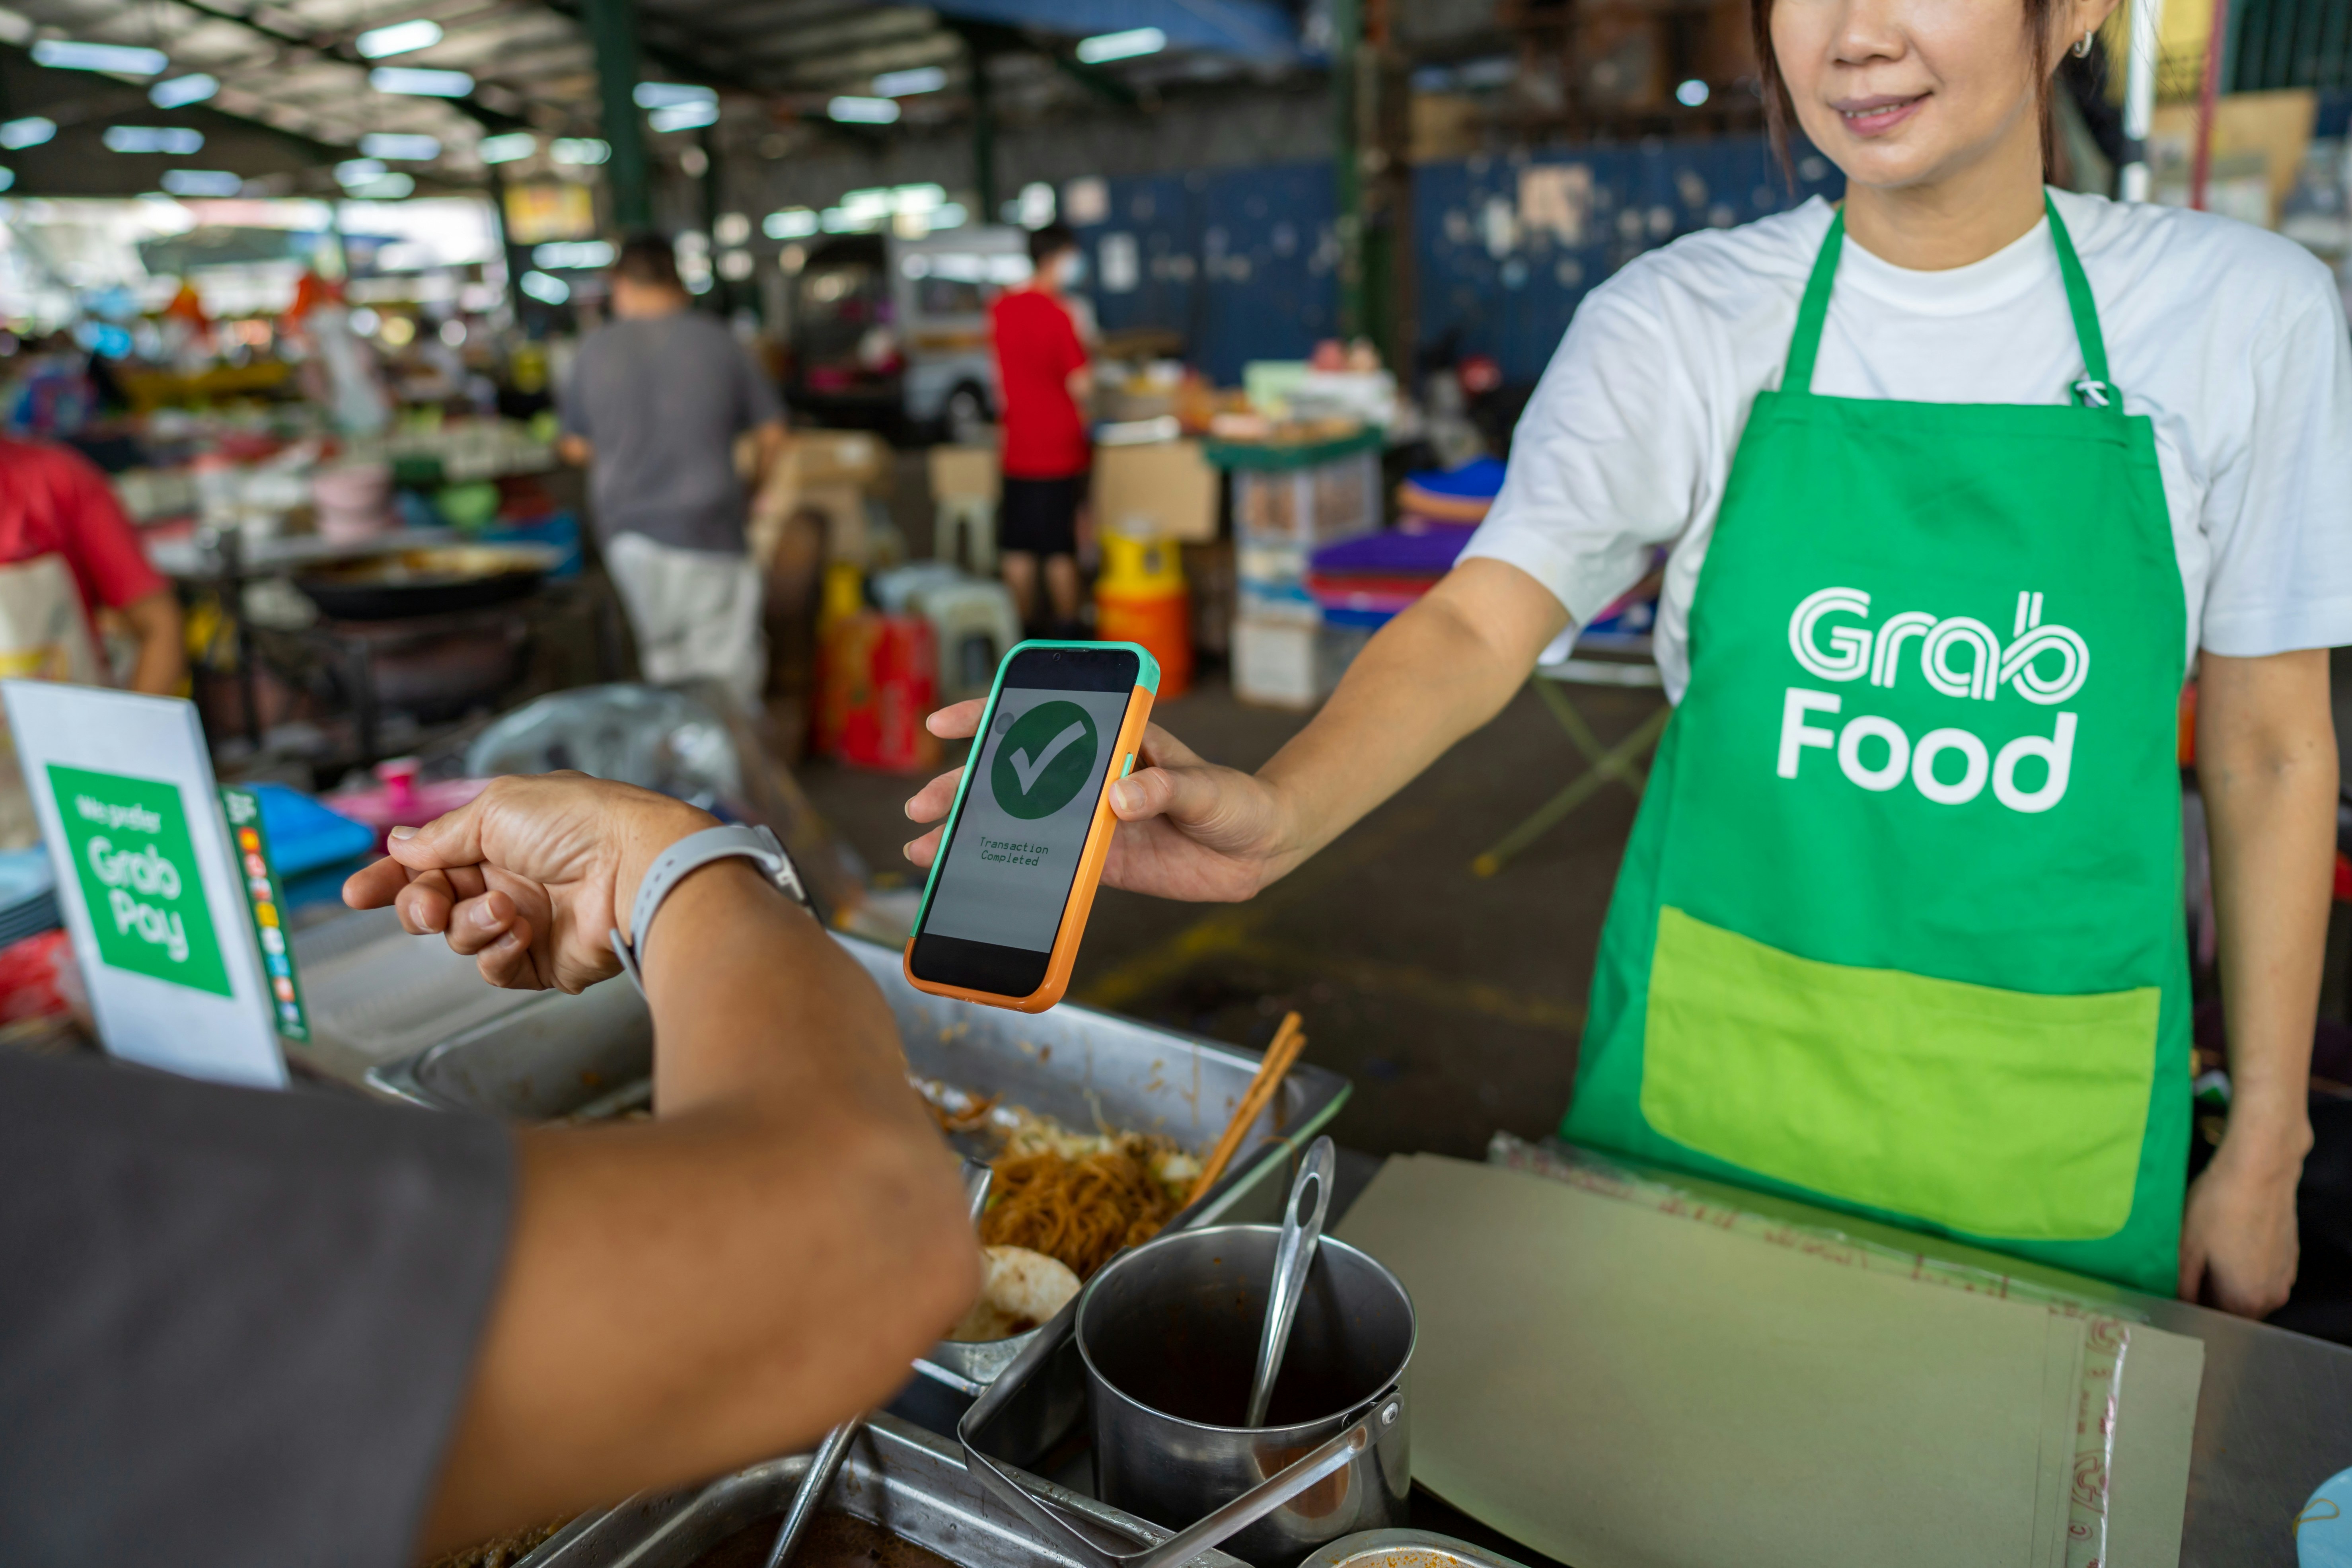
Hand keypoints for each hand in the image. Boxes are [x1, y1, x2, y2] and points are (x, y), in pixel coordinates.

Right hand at [342, 772, 713, 991]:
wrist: (635, 866)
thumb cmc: (579, 823)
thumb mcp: (498, 809)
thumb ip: (444, 834)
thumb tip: (400, 843)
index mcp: (497, 838)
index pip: (428, 860)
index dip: (391, 877)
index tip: (358, 893)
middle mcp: (507, 879)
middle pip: (432, 904)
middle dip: (419, 905)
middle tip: (428, 905)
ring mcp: (523, 921)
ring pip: (459, 938)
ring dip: (470, 924)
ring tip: (504, 908)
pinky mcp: (541, 961)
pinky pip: (493, 968)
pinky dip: (498, 951)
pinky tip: (520, 931)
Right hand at [900, 701, 1294, 902]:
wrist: (1265, 846)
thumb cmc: (1239, 800)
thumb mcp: (1208, 788)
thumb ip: (1166, 788)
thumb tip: (1120, 799)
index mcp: (1114, 742)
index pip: (1043, 719)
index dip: (991, 717)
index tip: (946, 724)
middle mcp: (1094, 779)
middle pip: (1016, 776)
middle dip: (964, 787)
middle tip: (922, 804)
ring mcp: (1093, 821)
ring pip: (1023, 822)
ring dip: (975, 832)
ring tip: (927, 847)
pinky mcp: (1102, 862)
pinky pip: (1049, 867)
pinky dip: (1012, 872)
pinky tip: (974, 878)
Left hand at [2179, 1138, 2303, 1316]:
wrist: (2260, 1169)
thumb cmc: (2219, 1207)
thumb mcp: (2186, 1248)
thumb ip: (2182, 1286)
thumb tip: (2177, 1305)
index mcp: (2246, 1301)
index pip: (2214, 1321)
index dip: (2191, 1308)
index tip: (2175, 1291)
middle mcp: (2272, 1296)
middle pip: (2233, 1309)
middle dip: (2208, 1295)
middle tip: (2185, 1271)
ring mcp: (2284, 1276)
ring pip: (2248, 1291)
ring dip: (2226, 1280)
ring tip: (2204, 1253)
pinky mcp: (2289, 1256)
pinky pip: (2261, 1273)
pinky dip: (2243, 1266)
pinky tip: (2227, 1242)